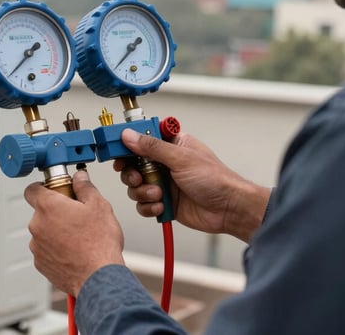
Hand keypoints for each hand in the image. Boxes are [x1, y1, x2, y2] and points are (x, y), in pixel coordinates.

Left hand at [24, 170, 124, 296]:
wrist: (98, 277)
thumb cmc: (99, 242)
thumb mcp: (99, 206)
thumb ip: (85, 187)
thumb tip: (80, 177)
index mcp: (48, 207)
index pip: (31, 189)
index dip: (42, 187)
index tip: (53, 190)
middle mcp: (37, 225)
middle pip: (41, 211)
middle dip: (56, 212)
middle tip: (76, 216)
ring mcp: (37, 246)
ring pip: (43, 232)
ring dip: (55, 232)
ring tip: (78, 238)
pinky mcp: (40, 263)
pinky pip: (46, 250)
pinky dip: (56, 249)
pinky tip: (74, 252)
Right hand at [114, 129, 269, 242]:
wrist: (229, 209)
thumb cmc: (215, 179)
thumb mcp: (181, 158)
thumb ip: (152, 147)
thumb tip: (129, 136)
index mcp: (171, 145)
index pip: (141, 138)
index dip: (126, 144)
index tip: (116, 151)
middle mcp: (165, 163)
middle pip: (132, 164)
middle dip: (132, 173)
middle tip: (138, 177)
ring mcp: (163, 183)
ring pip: (135, 186)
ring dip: (143, 192)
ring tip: (158, 194)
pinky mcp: (164, 202)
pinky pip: (143, 204)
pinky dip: (149, 206)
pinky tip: (162, 206)